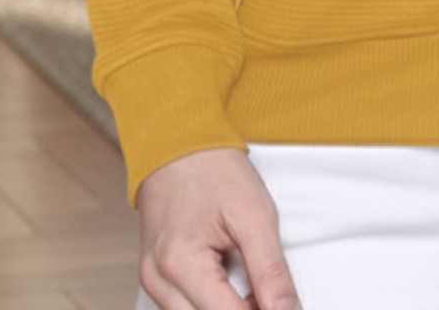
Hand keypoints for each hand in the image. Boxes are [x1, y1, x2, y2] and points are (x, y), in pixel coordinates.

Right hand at [136, 145, 300, 309]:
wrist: (179, 144)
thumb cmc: (215, 172)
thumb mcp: (255, 216)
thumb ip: (271, 270)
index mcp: (181, 264)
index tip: (285, 306)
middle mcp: (159, 280)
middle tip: (268, 294)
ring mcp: (152, 281)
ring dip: (227, 309)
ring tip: (250, 287)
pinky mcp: (154, 278)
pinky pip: (183, 308)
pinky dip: (211, 304)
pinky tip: (230, 287)